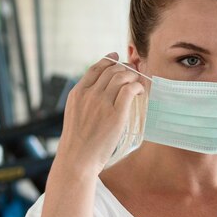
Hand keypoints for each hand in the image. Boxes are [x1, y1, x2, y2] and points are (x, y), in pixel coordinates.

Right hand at [55, 52, 144, 174]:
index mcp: (77, 93)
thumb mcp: (75, 115)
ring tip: (139, 84)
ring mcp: (102, 103)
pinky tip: (140, 92)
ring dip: (133, 77)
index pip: (95, 68)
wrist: (77, 158)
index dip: (108, 60)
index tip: (117, 58)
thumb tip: (101, 95)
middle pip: (111, 70)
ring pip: (121, 77)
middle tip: (134, 73)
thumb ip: (86, 102)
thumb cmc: (78, 142)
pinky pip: (129, 90)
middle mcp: (89, 94)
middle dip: (125, 68)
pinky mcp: (116, 114)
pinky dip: (138, 87)